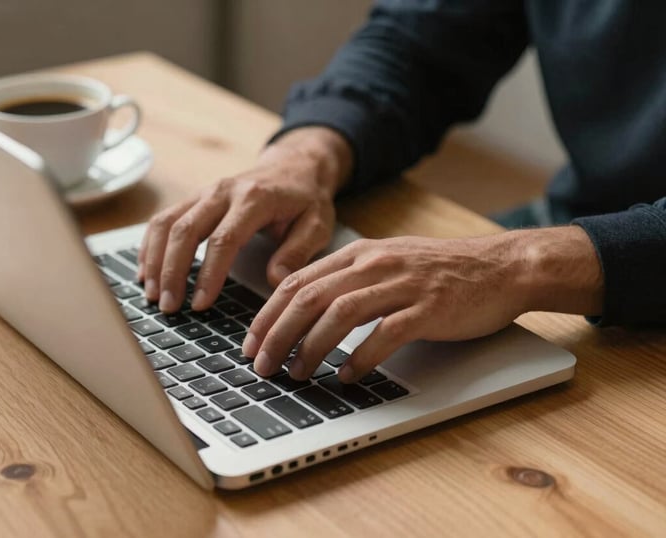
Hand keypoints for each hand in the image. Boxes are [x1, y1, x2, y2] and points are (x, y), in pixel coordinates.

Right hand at [137, 127, 352, 311]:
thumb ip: (298, 252)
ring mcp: (205, 193)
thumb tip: (276, 281)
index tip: (200, 303)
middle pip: (185, 230)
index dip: (208, 274)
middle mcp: (223, 191)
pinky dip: (150, 245)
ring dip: (154, 260)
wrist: (295, 165)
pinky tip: (145, 270)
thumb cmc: (306, 199)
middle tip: (168, 306)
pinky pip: (163, 219)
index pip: (223, 239)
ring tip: (152, 294)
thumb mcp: (317, 224)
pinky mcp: (195, 198)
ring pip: (167, 223)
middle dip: (172, 271)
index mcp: (254, 199)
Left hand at [243, 226, 603, 382]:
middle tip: (262, 365)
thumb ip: (349, 278)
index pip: (298, 281)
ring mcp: (403, 284)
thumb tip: (307, 309)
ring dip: (311, 347)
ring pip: (340, 313)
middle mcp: (375, 264)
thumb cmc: (442, 271)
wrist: (501, 266)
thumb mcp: (388, 262)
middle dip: (278, 334)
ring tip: (297, 373)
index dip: (267, 314)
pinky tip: (347, 375)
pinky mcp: (429, 307)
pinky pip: (385, 333)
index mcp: (360, 253)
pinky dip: (360, 357)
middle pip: (310, 297)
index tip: (251, 342)